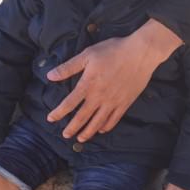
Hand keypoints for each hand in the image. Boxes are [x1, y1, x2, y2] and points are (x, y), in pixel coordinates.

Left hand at [47, 19, 180, 141]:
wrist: (140, 53)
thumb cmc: (113, 50)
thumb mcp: (87, 55)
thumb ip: (68, 67)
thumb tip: (50, 75)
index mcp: (88, 85)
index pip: (69, 103)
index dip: (58, 113)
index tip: (50, 119)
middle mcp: (99, 97)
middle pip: (82, 117)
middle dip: (72, 128)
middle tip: (65, 135)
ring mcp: (113, 102)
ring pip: (98, 122)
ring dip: (88, 132)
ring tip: (81, 139)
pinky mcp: (125, 103)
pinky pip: (114, 119)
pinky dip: (106, 127)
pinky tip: (101, 130)